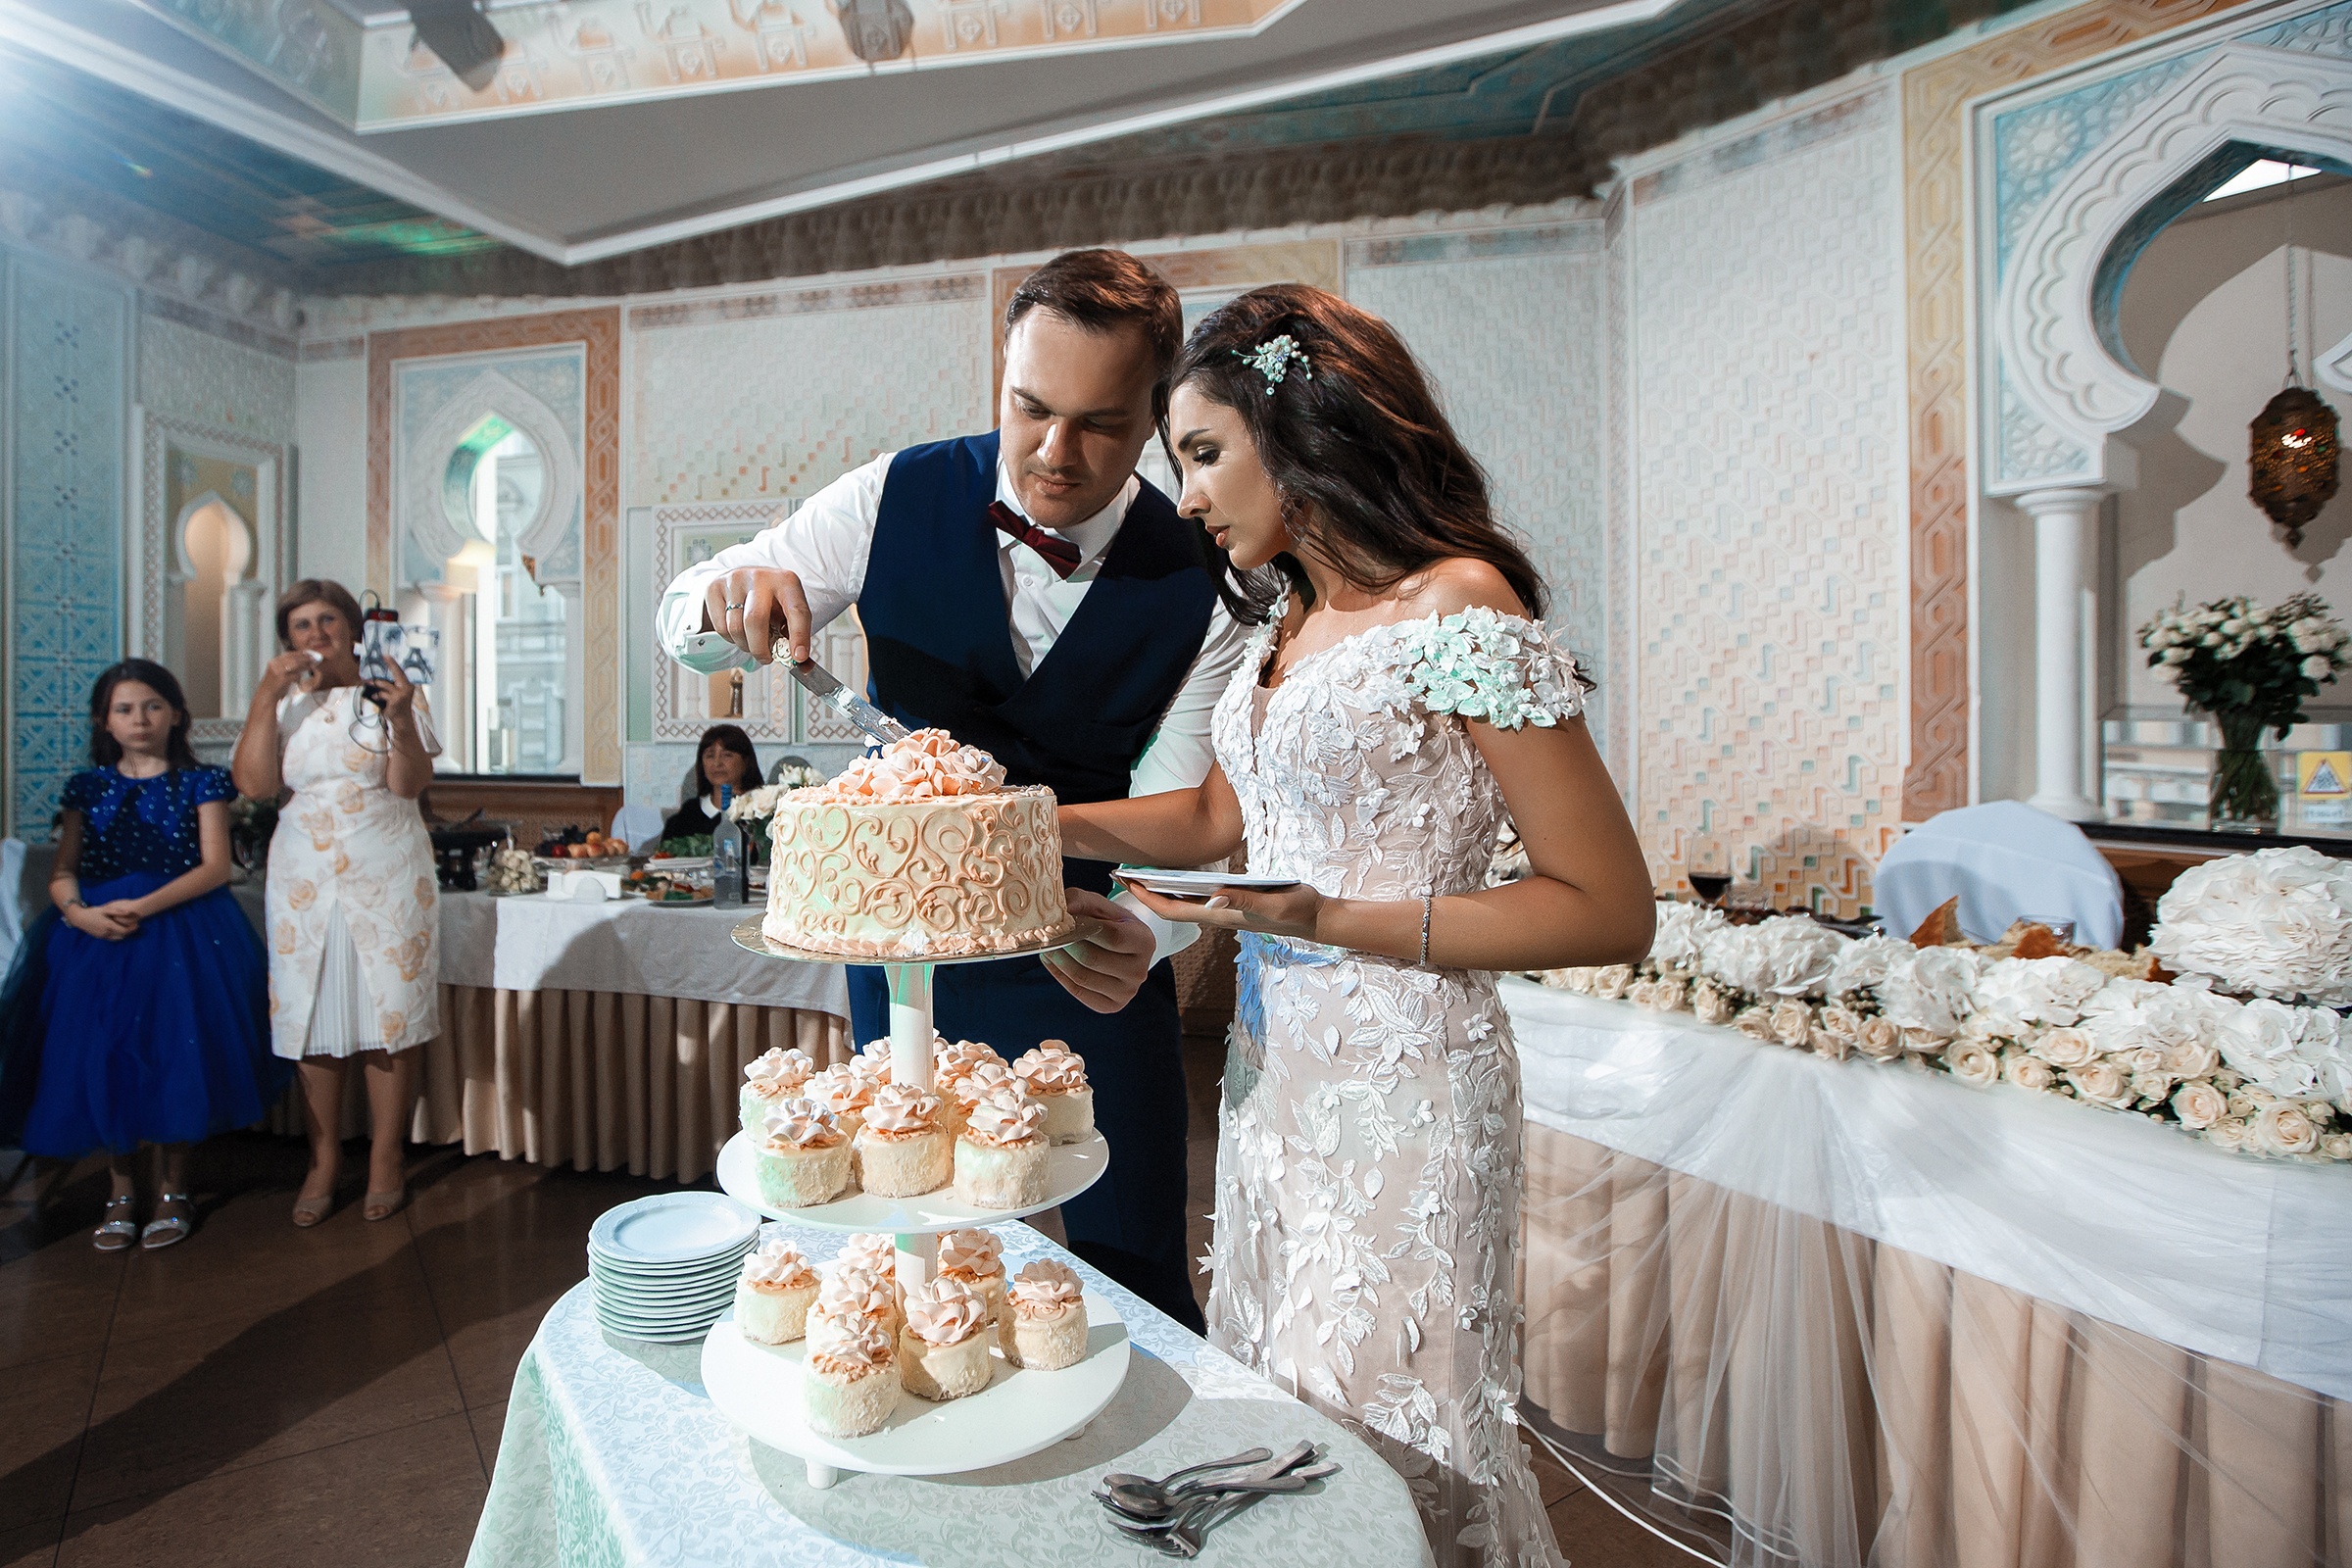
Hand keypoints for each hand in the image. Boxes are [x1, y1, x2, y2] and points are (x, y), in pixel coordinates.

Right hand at [65, 902, 137, 939]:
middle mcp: (107, 933)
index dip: (133, 928)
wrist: (79, 918)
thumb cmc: (93, 912)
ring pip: (118, 938)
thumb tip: (130, 912)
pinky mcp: (100, 937)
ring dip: (124, 934)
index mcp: (109, 926)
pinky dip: (117, 935)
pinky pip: (112, 938)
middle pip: (123, 935)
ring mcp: (103, 936)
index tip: (138, 924)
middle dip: (130, 931)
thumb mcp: (106, 909)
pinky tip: (119, 930)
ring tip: (127, 927)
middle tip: (134, 926)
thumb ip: (118, 911)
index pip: (125, 931)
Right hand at [258, 650, 322, 700]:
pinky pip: (296, 675)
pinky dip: (299, 677)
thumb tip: (303, 661)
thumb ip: (287, 667)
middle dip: (305, 658)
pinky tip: (299, 680)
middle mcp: (274, 664)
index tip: (309, 654)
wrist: (266, 697)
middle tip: (314, 659)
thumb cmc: (275, 686)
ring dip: (305, 665)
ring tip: (312, 666)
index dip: (300, 654)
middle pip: (293, 658)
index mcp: (273, 662)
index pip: (288, 654)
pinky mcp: (282, 679)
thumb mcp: (279, 673)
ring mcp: (278, 671)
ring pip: (295, 664)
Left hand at [375, 656, 417, 724]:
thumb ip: (392, 685)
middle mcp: (407, 688)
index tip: (386, 655)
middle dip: (390, 664)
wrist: (402, 720)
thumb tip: (380, 676)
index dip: (393, 663)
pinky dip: (376, 695)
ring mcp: (401, 694)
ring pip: (385, 684)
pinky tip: (374, 696)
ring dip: (375, 683)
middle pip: (397, 673)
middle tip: (383, 657)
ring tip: (368, 682)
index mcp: (409, 685)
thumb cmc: (398, 706)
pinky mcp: (394, 700)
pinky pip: (381, 694)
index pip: (401, 671)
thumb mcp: (397, 693)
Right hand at [703, 567, 812, 665]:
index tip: (798, 657)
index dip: (799, 636)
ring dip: (745, 645)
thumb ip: (794, 634)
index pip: (796, 610)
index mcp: (786, 581)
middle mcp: (760, 577)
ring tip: (752, 643)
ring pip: (735, 627)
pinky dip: (730, 639)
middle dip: (760, 648)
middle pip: (755, 620)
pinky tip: (738, 632)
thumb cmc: (770, 600)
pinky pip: (720, 627)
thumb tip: (800, 662)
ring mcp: (735, 580)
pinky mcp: (715, 588)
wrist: (745, 578)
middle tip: (766, 658)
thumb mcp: (787, 611)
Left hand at [1040, 888, 1154, 1012]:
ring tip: (1048, 946)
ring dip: (1059, 960)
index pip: (1112, 937)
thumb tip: (1062, 909)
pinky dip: (1060, 976)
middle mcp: (1140, 971)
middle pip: (1093, 959)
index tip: (1065, 921)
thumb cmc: (1110, 923)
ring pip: (1082, 977)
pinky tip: (1053, 962)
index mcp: (1144, 942)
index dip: (1084, 929)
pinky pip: (1078, 992)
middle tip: (1049, 935)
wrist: (1122, 948)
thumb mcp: (1101, 906)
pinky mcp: (1111, 1005)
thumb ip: (1080, 901)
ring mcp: (1127, 991)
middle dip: (1065, 945)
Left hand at [1116, 877, 1326, 942]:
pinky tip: (1174, 873)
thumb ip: (1245, 901)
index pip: (1172, 909)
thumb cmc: (1296, 910)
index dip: (1146, 897)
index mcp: (1220, 915)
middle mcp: (1217, 913)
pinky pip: (1198, 896)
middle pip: (1171, 906)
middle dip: (1145, 892)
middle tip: (1121, 872)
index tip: (1125, 880)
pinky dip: (1179, 886)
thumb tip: (1213, 895)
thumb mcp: (1273, 903)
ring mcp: (1224, 909)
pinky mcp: (1232, 903)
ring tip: (1140, 870)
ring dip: (1160, 888)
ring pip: (1183, 901)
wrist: (1315, 917)